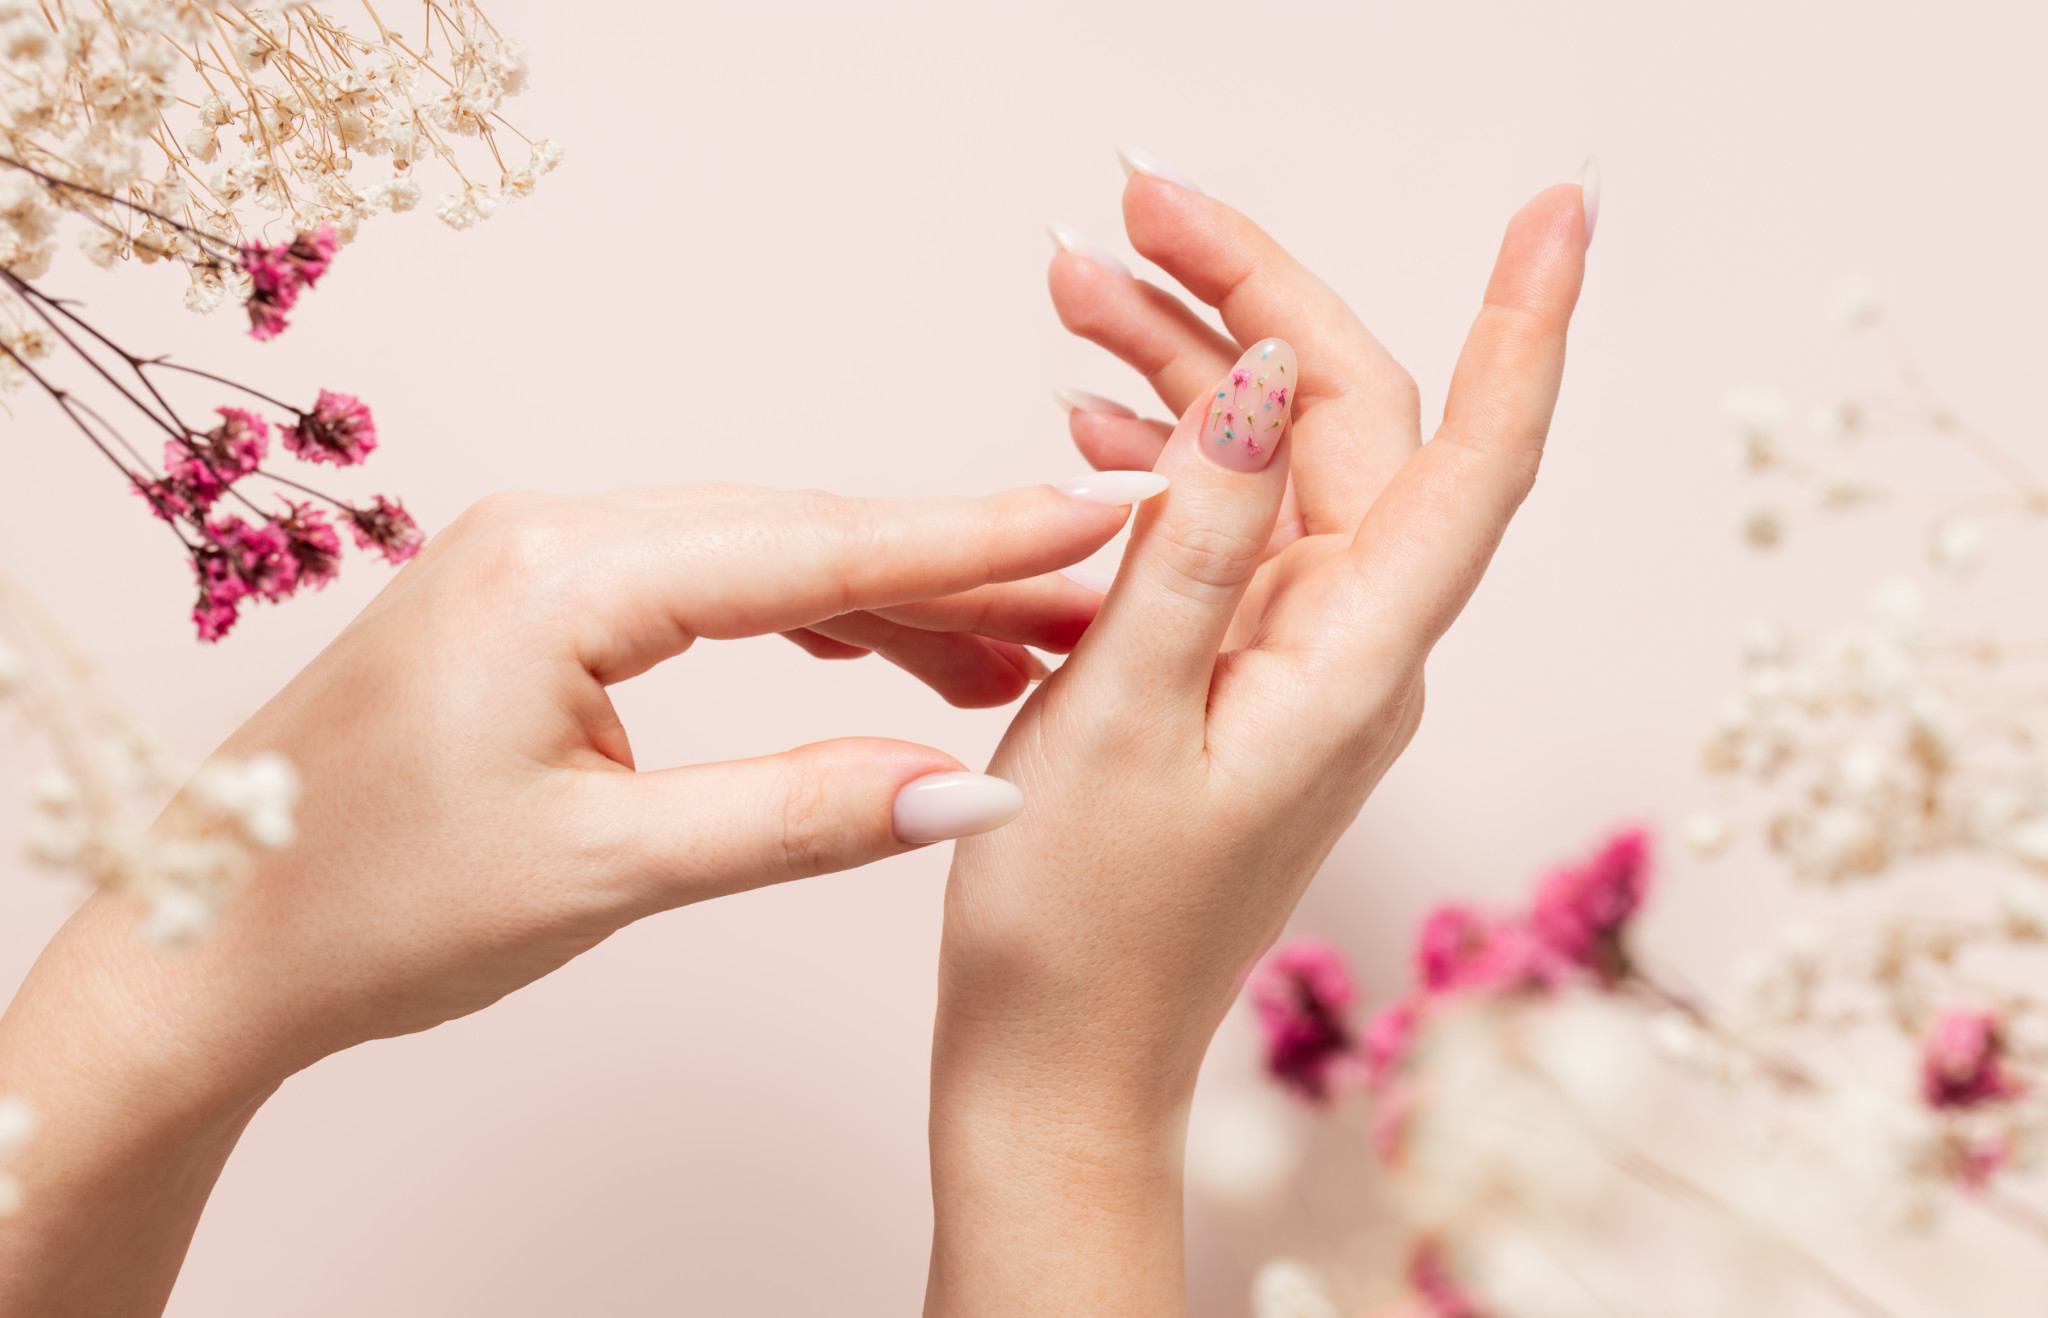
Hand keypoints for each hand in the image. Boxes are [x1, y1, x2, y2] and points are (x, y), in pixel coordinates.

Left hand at [0, 476, 1158, 1316]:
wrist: (215, 936)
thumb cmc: (372, 908)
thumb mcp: (604, 870)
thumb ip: (797, 815)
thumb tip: (971, 786)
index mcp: (561, 577)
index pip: (814, 545)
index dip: (971, 536)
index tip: (1098, 516)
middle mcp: (552, 533)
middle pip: (803, 534)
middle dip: (957, 566)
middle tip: (1097, 596)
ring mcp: (542, 559)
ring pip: (763, 558)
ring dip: (890, 600)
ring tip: (1021, 650)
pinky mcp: (541, 602)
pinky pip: (707, 587)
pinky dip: (808, 619)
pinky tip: (884, 652)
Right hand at [926, 164, 1591, 1313]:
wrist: (1059, 1059)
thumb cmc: (1082, 932)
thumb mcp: (1117, 716)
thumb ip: (1196, 540)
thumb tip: (1265, 379)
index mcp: (1353, 659)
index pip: (1468, 458)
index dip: (1522, 326)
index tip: (1555, 214)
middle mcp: (1352, 647)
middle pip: (1342, 421)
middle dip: (1244, 296)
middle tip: (1131, 212)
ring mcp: (1298, 658)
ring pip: (1274, 462)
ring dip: (1185, 367)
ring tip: (1073, 295)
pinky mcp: (1241, 674)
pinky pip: (1226, 527)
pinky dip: (1164, 456)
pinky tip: (1091, 425)